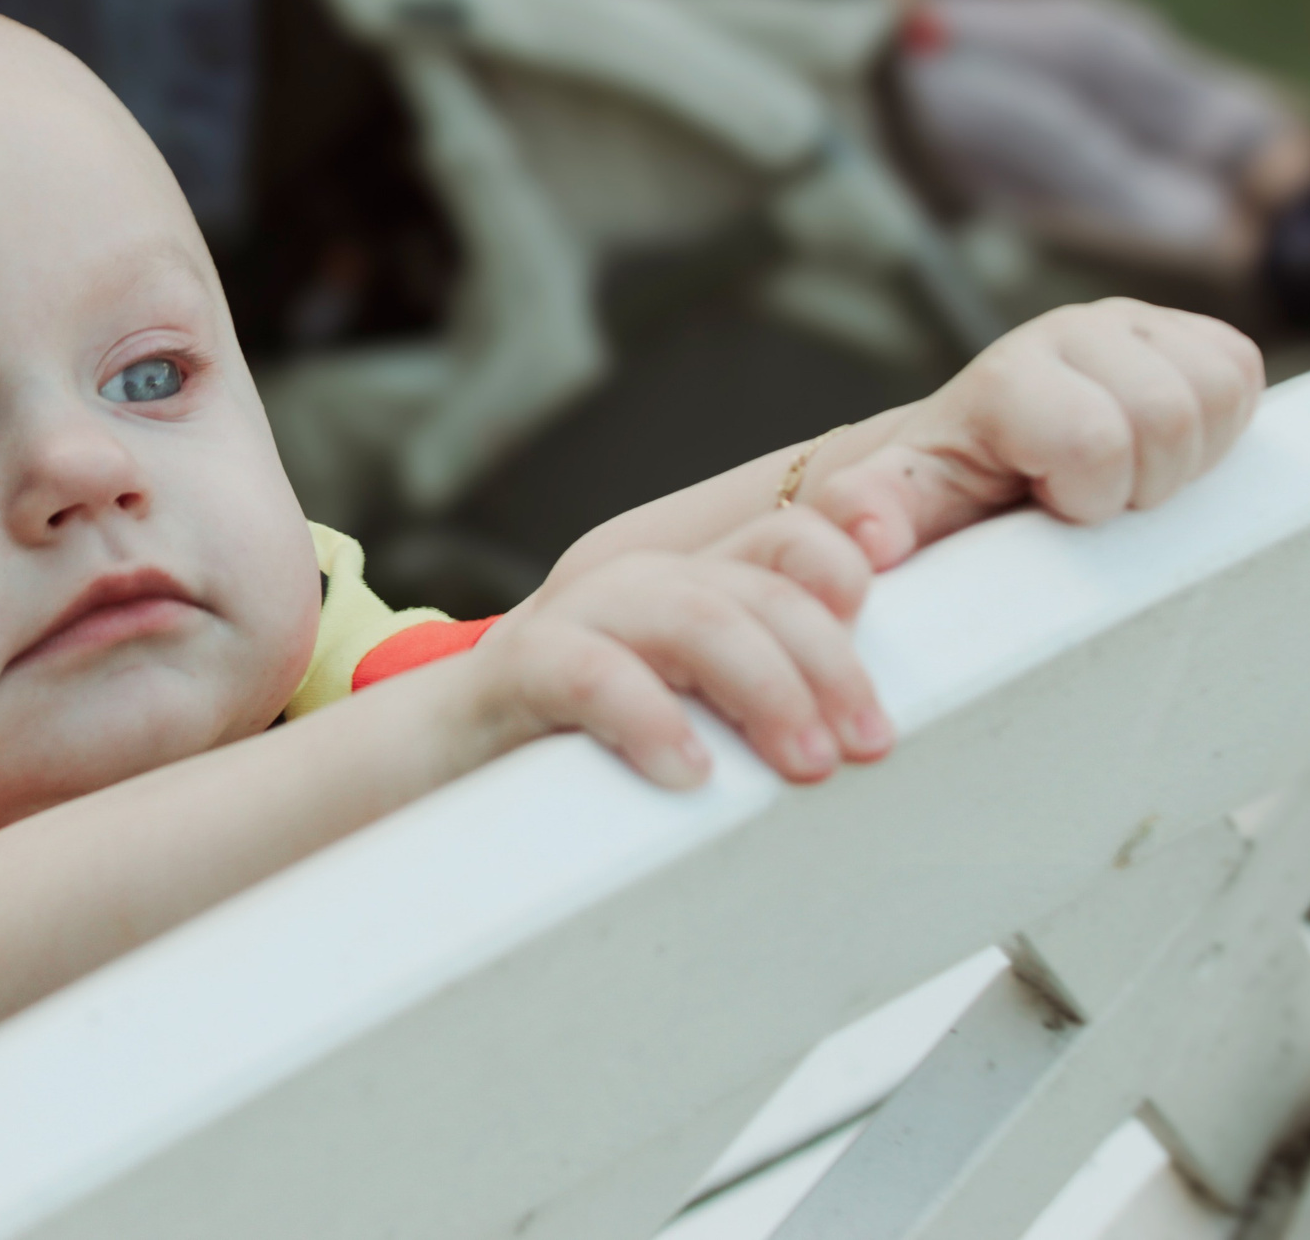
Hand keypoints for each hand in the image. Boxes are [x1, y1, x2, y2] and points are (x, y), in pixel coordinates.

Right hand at [468, 507, 885, 790]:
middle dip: (828, 659)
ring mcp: (576, 616)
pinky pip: (592, 673)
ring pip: (692, 614)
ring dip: (765, 686)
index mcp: (687, 587)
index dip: (847, 561)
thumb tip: (868, 750)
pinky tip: (689, 773)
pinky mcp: (516, 667)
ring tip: (803, 764)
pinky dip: (650, 717)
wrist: (424, 765)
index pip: (785, 537)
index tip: (885, 628)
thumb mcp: (683, 718)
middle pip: (758, 583)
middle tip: (866, 744)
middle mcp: (638, 583)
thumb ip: (755, 709)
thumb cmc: (568, 754)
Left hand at [812, 300, 1263, 568]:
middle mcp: (1068, 330)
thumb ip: (871, 513)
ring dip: (1183, 455)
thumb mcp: (901, 508)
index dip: (1090, 495)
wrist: (979, 461)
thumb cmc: (948, 494)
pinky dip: (1218, 427)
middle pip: (1169, 416)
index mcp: (1007, 376)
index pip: (1095, 439)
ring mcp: (1131, 323)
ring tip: (1126, 475)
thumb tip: (866, 536)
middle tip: (1093, 496)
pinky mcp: (1186, 331)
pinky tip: (1162, 448)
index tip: (1050, 506)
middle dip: (1142, 480)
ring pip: (1215, 391)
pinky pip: (1243, 373)